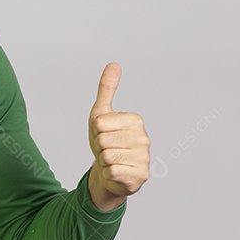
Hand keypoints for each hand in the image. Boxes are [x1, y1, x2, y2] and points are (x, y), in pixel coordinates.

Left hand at [87, 62, 149, 210]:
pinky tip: (116, 171)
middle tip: (107, 149)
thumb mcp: (101, 114)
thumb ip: (107, 89)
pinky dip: (108, 173)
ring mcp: (144, 158)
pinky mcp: (140, 176)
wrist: (110, 172)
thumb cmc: (106, 140)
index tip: (104, 134)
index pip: (100, 123)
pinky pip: (111, 171)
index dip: (96, 131)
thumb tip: (113, 64)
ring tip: (111, 159)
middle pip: (103, 140)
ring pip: (106, 156)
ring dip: (103, 160)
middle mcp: (144, 138)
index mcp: (135, 120)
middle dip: (99, 146)